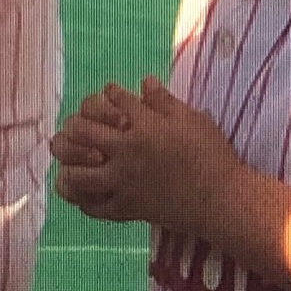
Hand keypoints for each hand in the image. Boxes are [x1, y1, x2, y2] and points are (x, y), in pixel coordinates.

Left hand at [50, 77, 242, 239]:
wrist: (221, 199)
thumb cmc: (212, 155)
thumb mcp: (192, 119)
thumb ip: (164, 101)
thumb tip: (145, 81)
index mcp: (143, 126)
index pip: (113, 100)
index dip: (108, 93)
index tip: (108, 93)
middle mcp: (126, 152)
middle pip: (83, 133)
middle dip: (74, 124)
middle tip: (75, 125)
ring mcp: (124, 183)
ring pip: (78, 174)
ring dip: (69, 163)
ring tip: (69, 158)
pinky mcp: (128, 209)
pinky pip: (94, 207)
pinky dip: (82, 199)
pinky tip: (81, 192)